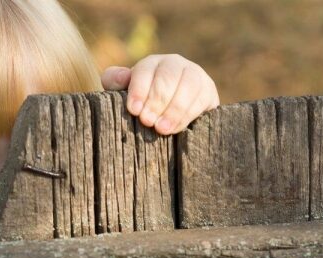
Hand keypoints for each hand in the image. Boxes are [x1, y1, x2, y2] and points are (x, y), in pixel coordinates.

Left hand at [101, 54, 219, 134]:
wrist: (168, 115)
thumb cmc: (141, 105)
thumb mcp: (124, 93)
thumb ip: (115, 82)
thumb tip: (120, 77)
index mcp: (152, 63)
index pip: (145, 70)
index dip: (139, 90)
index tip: (134, 110)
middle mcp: (174, 64)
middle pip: (168, 77)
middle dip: (156, 101)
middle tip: (147, 121)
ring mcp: (194, 75)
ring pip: (188, 86)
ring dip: (174, 109)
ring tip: (161, 128)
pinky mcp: (208, 90)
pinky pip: (201, 99)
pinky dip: (187, 114)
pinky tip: (175, 128)